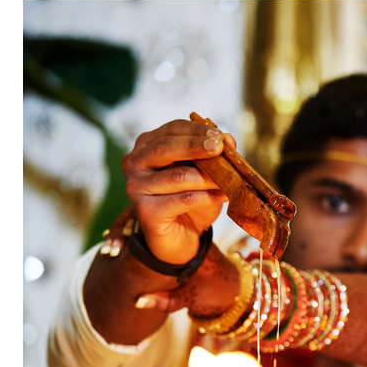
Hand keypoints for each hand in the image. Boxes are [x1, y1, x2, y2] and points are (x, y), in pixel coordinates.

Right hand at [121, 119, 233, 264]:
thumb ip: (215, 156)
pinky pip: (182, 200)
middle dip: (196, 146)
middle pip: (166, 148)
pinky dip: (207, 197)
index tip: (220, 136)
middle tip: (220, 148)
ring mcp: (136, 187)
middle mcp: (135, 164)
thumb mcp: (206, 174)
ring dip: (208, 177)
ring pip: (178, 176)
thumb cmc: (193, 199)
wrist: (182, 236)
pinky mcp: (146, 211)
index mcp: (147, 146)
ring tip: (231, 179)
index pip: (172, 130)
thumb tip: (228, 138)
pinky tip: (224, 196)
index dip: (196, 131)